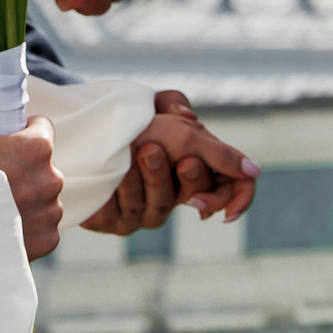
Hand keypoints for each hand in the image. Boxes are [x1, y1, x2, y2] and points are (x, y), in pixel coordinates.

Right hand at [0, 114, 63, 260]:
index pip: (44, 128)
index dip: (25, 132)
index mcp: (35, 149)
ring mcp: (50, 212)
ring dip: (27, 200)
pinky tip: (2, 226)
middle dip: (23, 169)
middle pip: (43, 167)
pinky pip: (43, 226)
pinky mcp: (46, 239)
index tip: (13, 139)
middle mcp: (50, 180)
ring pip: (44, 198)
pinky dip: (28, 226)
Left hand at [80, 91, 260, 233]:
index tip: (223, 209)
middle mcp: (174, 194)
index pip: (233, 191)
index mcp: (196, 170)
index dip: (236, 202)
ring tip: (134, 151)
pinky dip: (117, 189)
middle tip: (171, 155)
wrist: (82, 123)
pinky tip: (111, 174)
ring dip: (148, 178)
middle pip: (196, 198)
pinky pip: (121, 213)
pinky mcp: (112, 219)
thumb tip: (250, 168)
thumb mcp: (168, 113)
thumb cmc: (130, 119)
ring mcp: (143, 209)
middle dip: (185, 178)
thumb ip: (205, 138)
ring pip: (158, 206)